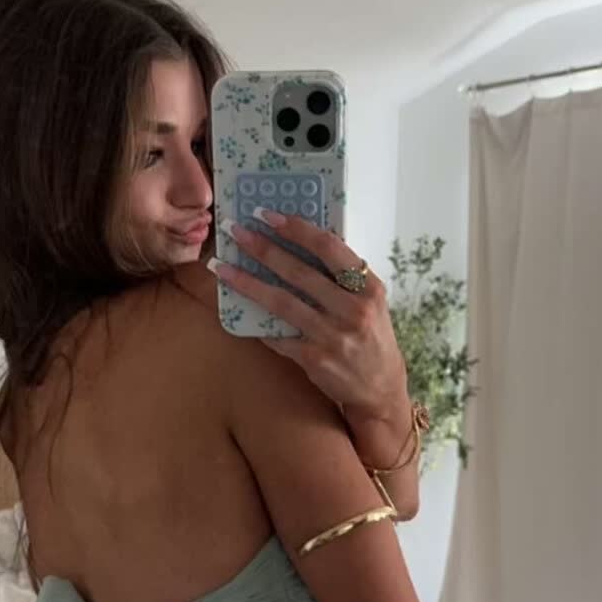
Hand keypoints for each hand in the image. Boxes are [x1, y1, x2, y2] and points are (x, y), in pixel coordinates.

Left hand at [210, 209, 406, 416]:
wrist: (380, 386)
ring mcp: (333, 336)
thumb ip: (342, 275)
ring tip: (221, 267)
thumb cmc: (371, 335)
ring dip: (247, 283)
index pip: (329, 248)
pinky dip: (257, 321)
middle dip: (263, 249)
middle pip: (299, 272)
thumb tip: (300, 240)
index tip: (267, 215)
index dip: (296, 229)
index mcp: (368, 287)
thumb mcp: (369, 300)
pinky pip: (278, 335)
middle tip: (235, 231)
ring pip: (281, 303)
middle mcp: (353, 310)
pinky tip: (236, 307)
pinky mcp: (315, 360)